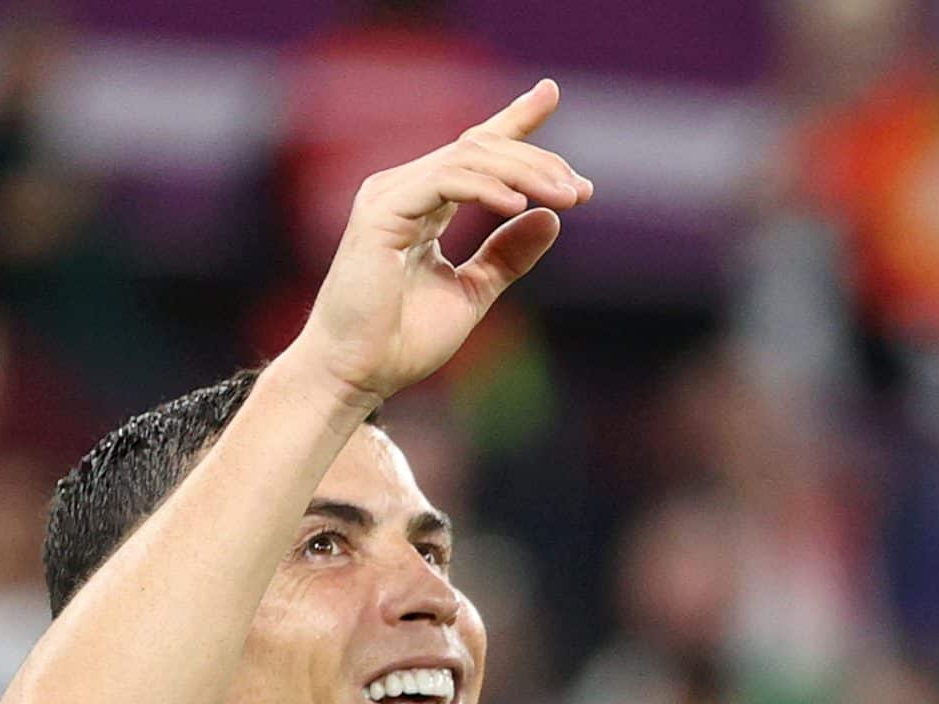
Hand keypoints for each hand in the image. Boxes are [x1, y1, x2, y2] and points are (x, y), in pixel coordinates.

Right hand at [291, 80, 590, 404]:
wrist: (357, 375)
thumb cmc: (402, 340)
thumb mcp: (473, 292)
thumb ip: (507, 256)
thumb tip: (551, 217)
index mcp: (422, 204)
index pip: (473, 150)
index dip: (513, 119)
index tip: (550, 94)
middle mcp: (402, 189)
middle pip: (479, 149)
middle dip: (536, 160)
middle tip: (582, 189)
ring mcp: (388, 197)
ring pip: (466, 159)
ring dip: (523, 173)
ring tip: (566, 197)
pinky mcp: (380, 214)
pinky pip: (442, 182)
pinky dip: (484, 188)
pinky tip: (517, 203)